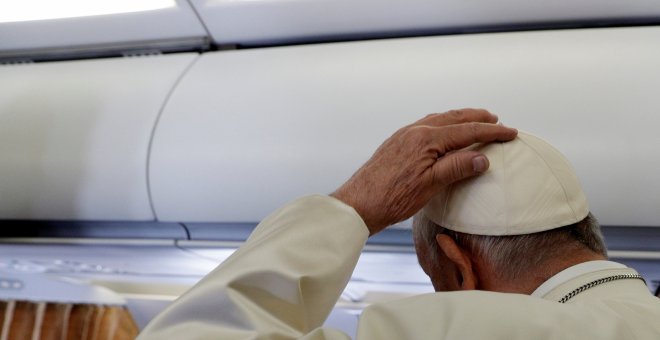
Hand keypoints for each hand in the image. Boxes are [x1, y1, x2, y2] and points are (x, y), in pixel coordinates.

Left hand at [331, 109, 516, 234]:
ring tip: (473, 120)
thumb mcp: (430, 185)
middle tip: (496, 119)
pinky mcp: (396, 143)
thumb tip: (483, 157)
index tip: (511, 132)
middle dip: (476, 117)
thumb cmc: (392, 198)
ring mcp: (404, 136)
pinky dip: (442, 124)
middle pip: (453, 118)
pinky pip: (425, 125)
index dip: (491, 131)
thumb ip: (456, 168)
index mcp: (426, 139)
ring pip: (438, 120)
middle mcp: (415, 131)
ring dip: (458, 118)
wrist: (358, 203)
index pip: (467, 131)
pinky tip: (442, 132)